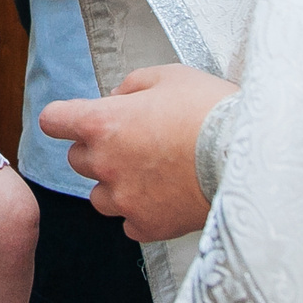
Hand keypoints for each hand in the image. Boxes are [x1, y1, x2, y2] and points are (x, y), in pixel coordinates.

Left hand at [37, 64, 235, 242]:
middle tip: (133, 143)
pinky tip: (166, 197)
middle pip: (77, 159)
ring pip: (98, 196)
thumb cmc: (210, 111)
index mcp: (104, 122)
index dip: (64, 118)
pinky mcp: (147, 225)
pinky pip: (129, 223)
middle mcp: (106, 163)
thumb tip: (115, 98)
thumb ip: (131, 86)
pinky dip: (142, 212)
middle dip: (97, 150)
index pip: (54, 121)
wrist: (249, 155)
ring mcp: (125, 198)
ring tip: (151, 174)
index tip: (73, 120)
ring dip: (115, 185)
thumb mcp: (169, 77)